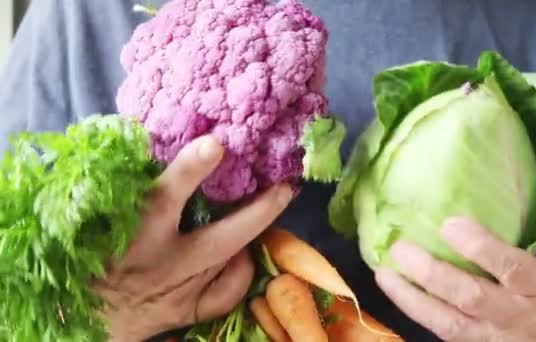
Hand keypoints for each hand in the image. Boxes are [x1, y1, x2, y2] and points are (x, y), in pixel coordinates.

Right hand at [92, 136, 293, 340]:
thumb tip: (159, 143)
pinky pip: (227, 293)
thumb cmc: (92, 255)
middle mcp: (163, 264)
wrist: (83, 318)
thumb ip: (132, 189)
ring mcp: (181, 291)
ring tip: (273, 204)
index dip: (191, 170)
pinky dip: (240, 272)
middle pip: (221, 238)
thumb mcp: (100, 217)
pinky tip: (240, 255)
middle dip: (257, 212)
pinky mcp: (188, 312)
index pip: (164, 197)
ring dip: (255, 234)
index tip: (216, 144)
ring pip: (233, 263)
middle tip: (285, 187)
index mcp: (136, 234)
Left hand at [375, 217, 535, 341]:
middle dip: (431, 273)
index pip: (511, 268)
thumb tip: (515, 192)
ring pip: (449, 323)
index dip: (480, 247)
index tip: (449, 223)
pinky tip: (397, 293)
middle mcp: (518, 315)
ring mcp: (497, 337)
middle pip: (470, 296)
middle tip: (400, 248)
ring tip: (383, 274)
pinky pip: (446, 334)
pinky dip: (419, 314)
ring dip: (412, 299)